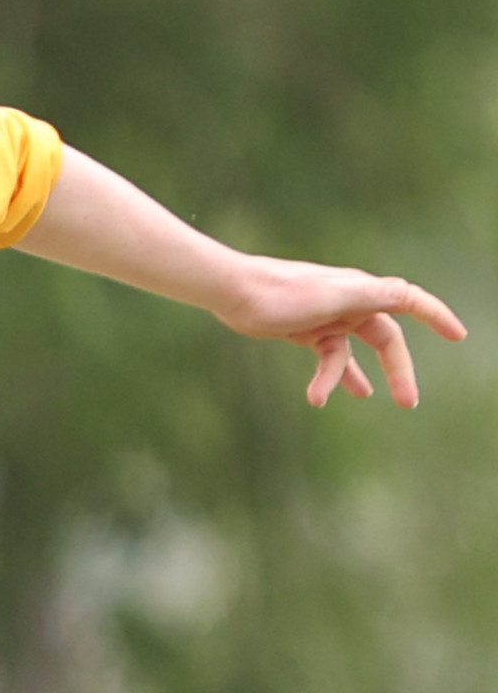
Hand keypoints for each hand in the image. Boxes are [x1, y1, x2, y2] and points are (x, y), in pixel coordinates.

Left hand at [214, 257, 464, 408]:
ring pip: (353, 353)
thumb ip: (370, 295)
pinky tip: (318, 398)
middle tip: (408, 402)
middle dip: (399, 369)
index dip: (437, 316)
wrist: (234, 292)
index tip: (458, 335)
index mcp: (362, 291)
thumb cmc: (281, 292)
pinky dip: (326, 377)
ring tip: (367, 399)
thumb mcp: (331, 297)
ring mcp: (328, 317)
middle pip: (386, 339)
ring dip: (357, 378)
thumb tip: (406, 293)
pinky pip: (327, 357)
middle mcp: (350, 302)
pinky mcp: (306, 330)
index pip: (410, 301)